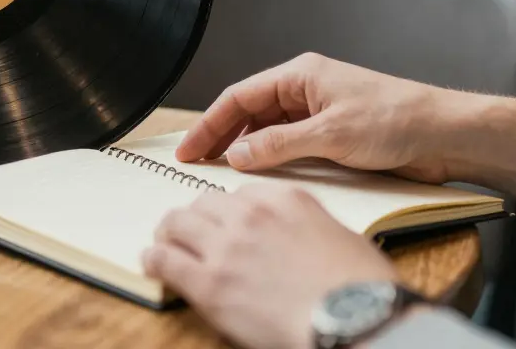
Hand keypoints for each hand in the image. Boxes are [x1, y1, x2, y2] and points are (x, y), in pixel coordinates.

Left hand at [143, 184, 401, 348]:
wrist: (357, 321)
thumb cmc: (362, 290)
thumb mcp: (341, 237)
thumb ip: (307, 226)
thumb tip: (295, 238)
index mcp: (285, 200)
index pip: (241, 193)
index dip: (229, 211)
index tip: (225, 221)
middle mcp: (250, 215)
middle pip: (204, 203)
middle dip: (196, 217)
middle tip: (190, 230)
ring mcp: (225, 247)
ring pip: (177, 224)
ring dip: (170, 233)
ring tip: (165, 242)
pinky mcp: (208, 283)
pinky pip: (165, 261)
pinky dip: (154, 260)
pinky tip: (152, 263)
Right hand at [174, 53, 477, 183]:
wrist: (448, 135)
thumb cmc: (398, 121)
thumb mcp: (330, 135)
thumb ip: (278, 145)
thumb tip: (236, 156)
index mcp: (300, 75)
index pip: (239, 97)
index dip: (209, 124)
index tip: (188, 149)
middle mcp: (306, 90)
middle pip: (249, 112)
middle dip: (221, 137)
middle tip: (195, 164)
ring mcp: (319, 112)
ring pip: (267, 130)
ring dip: (245, 150)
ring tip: (221, 174)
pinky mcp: (333, 134)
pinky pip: (289, 144)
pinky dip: (271, 159)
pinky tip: (261, 177)